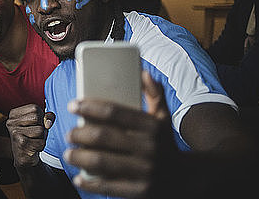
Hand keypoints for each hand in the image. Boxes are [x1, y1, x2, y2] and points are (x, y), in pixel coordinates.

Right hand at [6, 104, 54, 168]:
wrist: (24, 157)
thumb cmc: (32, 137)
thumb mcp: (40, 123)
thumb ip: (47, 117)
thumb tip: (48, 123)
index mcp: (13, 114)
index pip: (35, 108)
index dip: (41, 117)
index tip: (34, 125)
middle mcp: (11, 122)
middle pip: (38, 117)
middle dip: (41, 127)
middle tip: (34, 135)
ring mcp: (15, 132)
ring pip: (41, 130)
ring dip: (42, 138)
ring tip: (33, 141)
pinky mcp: (21, 143)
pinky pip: (41, 142)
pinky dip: (41, 146)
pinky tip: (33, 148)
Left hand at [64, 71, 175, 198]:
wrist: (189, 179)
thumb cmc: (165, 143)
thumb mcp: (164, 118)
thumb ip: (154, 94)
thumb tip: (142, 71)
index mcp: (152, 126)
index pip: (114, 112)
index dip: (89, 107)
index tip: (73, 105)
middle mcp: (149, 148)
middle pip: (103, 137)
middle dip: (79, 134)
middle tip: (68, 133)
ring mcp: (145, 171)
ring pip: (102, 161)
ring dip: (79, 157)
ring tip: (69, 153)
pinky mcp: (140, 192)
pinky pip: (108, 186)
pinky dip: (90, 183)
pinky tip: (79, 177)